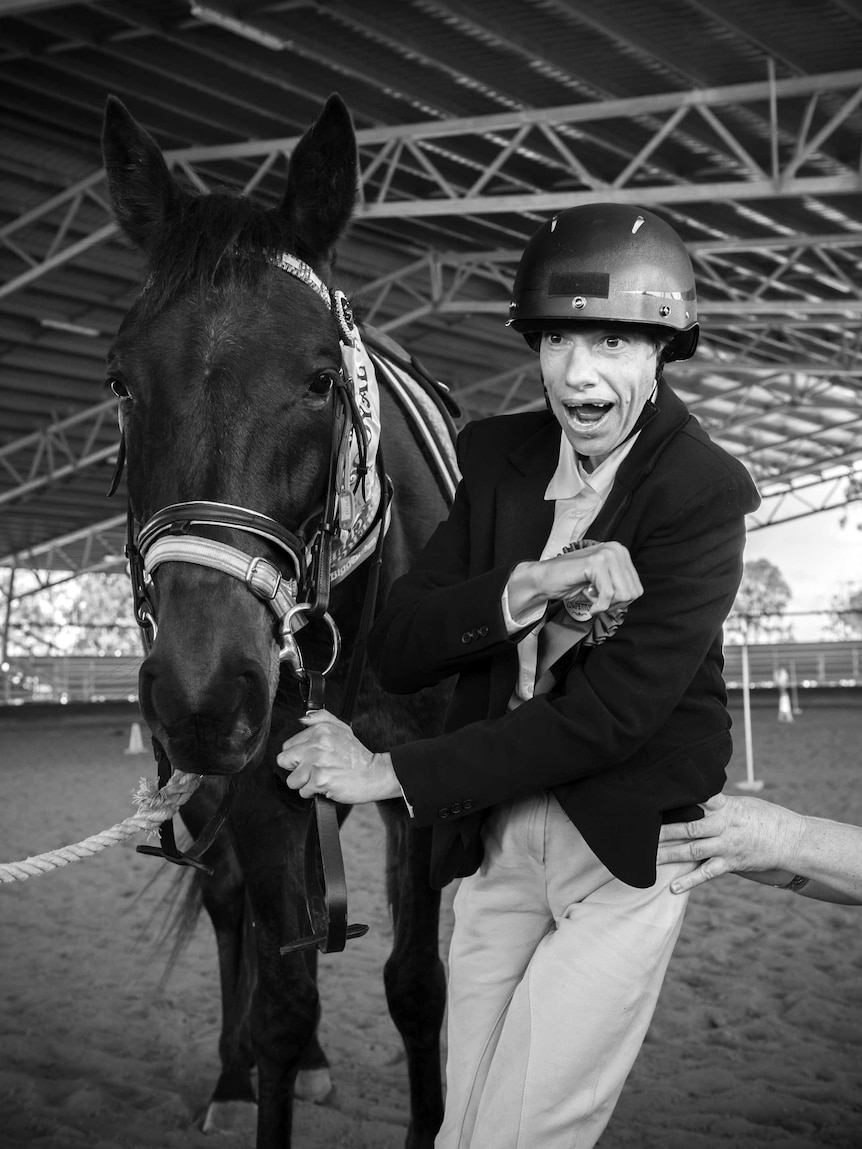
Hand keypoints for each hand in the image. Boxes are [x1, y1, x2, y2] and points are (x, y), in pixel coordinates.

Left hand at [276, 709, 400, 803]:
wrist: (375, 774)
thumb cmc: (357, 756)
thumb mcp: (342, 728)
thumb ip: (321, 718)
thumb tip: (302, 718)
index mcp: (320, 731)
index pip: (288, 745)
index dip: (298, 755)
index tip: (310, 759)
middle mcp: (317, 744)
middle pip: (284, 761)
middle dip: (296, 768)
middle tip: (313, 770)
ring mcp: (317, 763)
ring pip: (292, 779)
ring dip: (304, 783)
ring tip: (320, 778)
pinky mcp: (319, 780)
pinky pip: (303, 792)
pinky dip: (314, 793)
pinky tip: (326, 785)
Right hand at [508, 541, 642, 620]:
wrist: (544, 579)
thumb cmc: (570, 581)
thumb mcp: (602, 582)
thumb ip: (619, 586)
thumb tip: (632, 598)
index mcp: (620, 552)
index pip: (636, 588)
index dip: (620, 602)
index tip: (604, 602)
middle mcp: (616, 549)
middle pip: (632, 593)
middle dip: (615, 605)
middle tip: (598, 603)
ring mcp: (606, 554)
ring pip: (623, 594)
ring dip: (607, 605)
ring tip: (592, 599)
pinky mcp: (595, 562)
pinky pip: (608, 594)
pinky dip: (599, 606)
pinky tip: (590, 605)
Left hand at [657, 793, 803, 893]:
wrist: (792, 840)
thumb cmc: (766, 817)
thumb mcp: (743, 803)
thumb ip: (718, 803)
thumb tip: (697, 797)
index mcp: (725, 806)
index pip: (696, 799)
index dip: (676, 800)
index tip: (655, 798)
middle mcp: (723, 825)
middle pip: (687, 827)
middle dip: (663, 831)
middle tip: (639, 833)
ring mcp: (726, 846)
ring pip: (692, 850)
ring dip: (668, 854)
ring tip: (647, 858)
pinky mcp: (731, 863)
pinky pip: (707, 873)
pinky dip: (689, 881)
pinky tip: (673, 887)